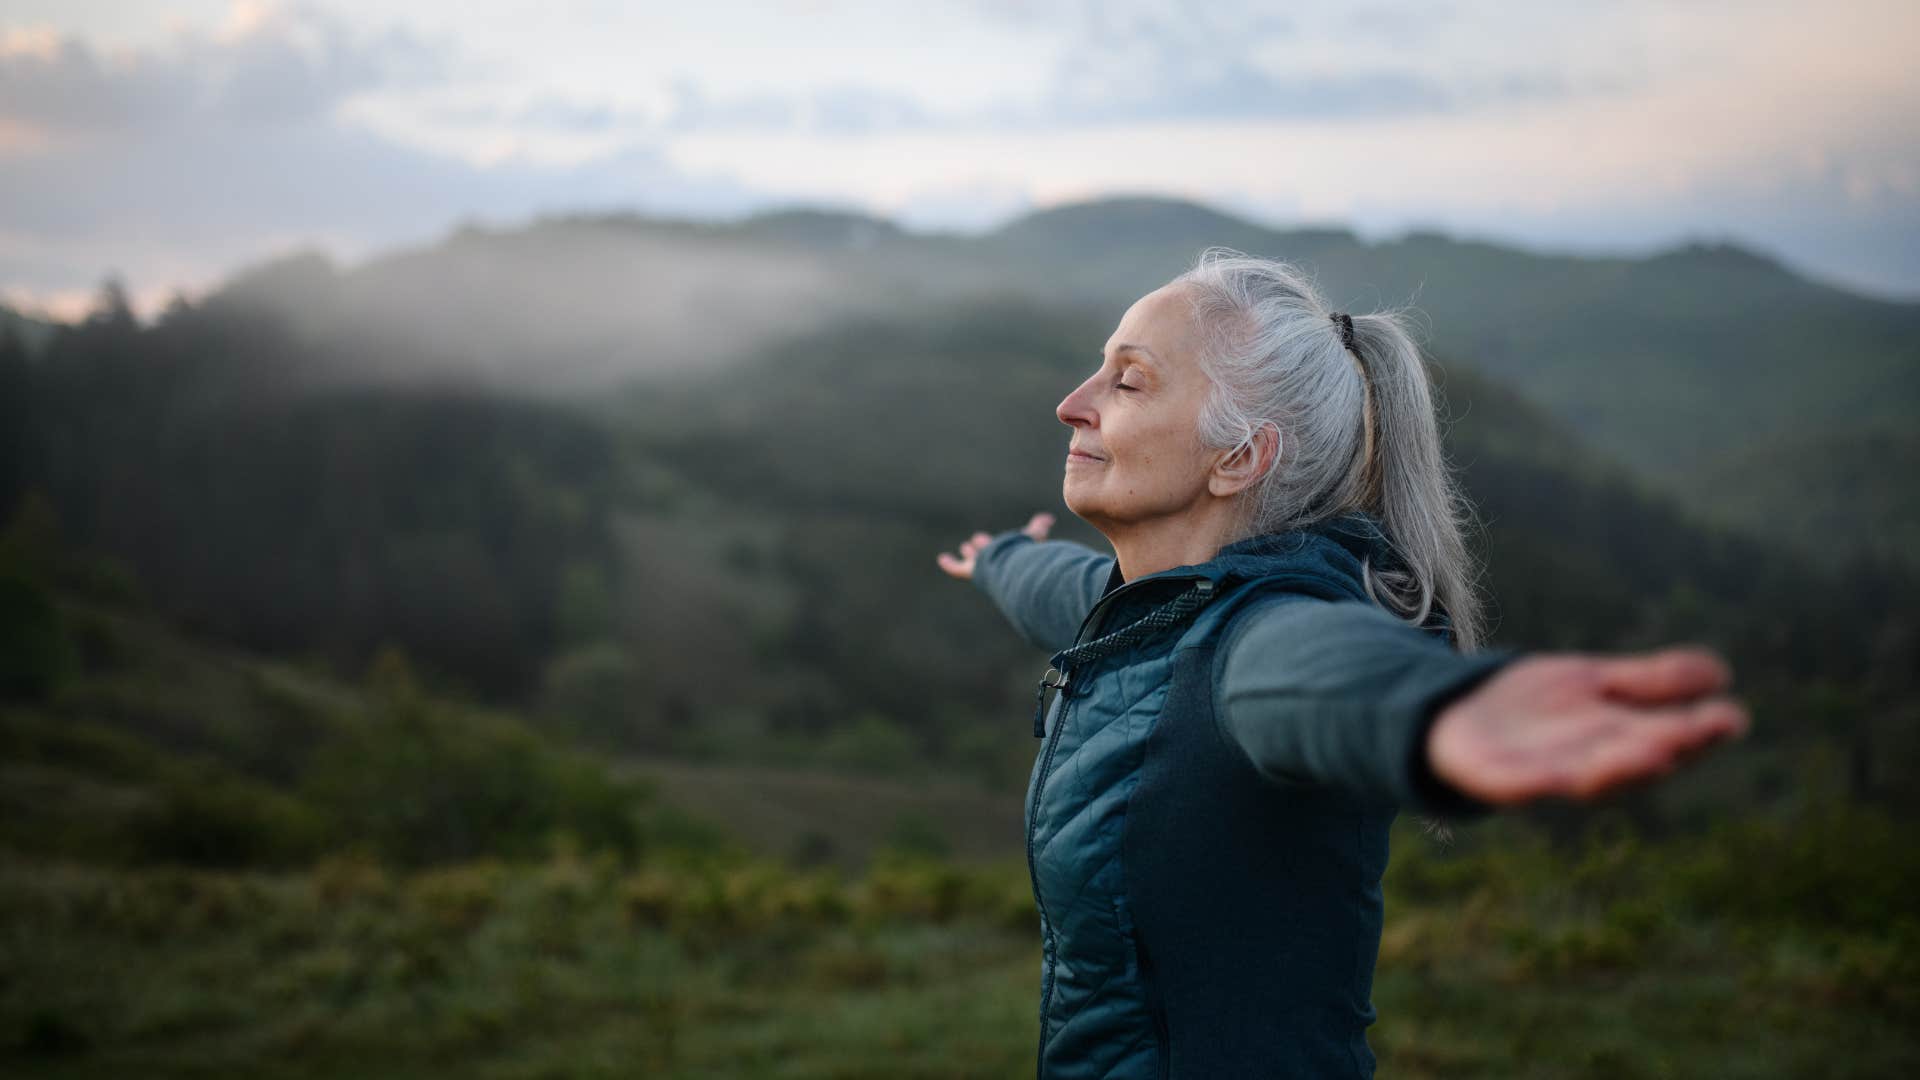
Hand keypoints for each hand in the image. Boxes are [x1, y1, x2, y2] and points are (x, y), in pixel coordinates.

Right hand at [936, 513, 1053, 580]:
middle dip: (984, 547)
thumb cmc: (1025, 554)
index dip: (1001, 541)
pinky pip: (958, 569)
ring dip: (971, 553)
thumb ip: (1039, 528)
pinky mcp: (971, 571)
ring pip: (975, 559)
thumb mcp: (1033, 537)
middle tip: (977, 541)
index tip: (998, 535)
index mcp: (1010, 555)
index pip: (1004, 547)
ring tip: (966, 547)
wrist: (1014, 568)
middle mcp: (996, 563)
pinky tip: (943, 559)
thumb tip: (1049, 518)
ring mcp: (982, 568)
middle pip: (990, 554)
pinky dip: (950, 565)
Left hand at [1427, 645, 1749, 805]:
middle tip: (1696, 734)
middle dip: (1665, 748)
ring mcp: (1541, 774)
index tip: (1733, 717)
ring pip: (1585, 778)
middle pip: (1631, 760)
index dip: (1699, 732)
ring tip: (1653, 748)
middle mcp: (1587, 763)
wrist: (1454, 713)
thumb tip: (1721, 672)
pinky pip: (1518, 785)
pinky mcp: (1495, 780)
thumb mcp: (1595, 682)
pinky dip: (1537, 783)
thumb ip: (1650, 682)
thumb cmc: (1535, 706)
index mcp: (1616, 740)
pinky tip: (1557, 776)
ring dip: (1617, 768)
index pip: (1667, 737)